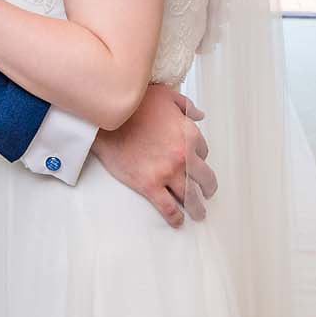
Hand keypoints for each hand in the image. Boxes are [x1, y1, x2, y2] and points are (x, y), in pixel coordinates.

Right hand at [93, 85, 216, 228]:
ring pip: (190, 196)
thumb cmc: (134, 104)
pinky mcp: (149, 185)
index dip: (199, 158)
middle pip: (204, 178)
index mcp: (189, 134)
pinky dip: (175, 217)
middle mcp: (183, 156)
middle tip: (207, 193)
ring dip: (197, 207)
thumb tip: (199, 115)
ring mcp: (167, 172)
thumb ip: (186, 105)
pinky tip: (178, 221)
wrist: (107, 119)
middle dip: (208, 188)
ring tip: (199, 213)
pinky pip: (167, 207)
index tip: (195, 163)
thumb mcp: (165, 95)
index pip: (203, 151)